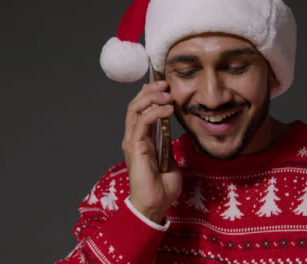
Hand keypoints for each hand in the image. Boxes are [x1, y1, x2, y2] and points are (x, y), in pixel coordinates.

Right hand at [122, 81, 181, 223]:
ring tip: (167, 93)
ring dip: (151, 97)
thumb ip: (168, 147)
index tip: (165, 87)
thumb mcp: (170, 161)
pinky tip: (168, 110)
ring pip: (135, 109)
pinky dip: (155, 112)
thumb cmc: (162, 187)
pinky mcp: (135, 146)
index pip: (140, 110)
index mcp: (141, 140)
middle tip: (165, 84)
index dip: (150, 95)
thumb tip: (173, 137)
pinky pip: (142, 122)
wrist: (155, 205)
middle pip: (135, 105)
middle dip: (149, 91)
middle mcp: (133, 137)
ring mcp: (132, 141)